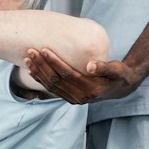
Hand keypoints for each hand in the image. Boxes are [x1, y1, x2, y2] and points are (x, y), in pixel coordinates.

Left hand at [23, 47, 142, 103]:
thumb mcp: (116, 70)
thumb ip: (104, 67)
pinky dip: (41, 79)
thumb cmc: (118, 75)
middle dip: (42, 65)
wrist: (120, 88)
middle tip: (31, 51)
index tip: (44, 49)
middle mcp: (81, 97)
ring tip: (27, 58)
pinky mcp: (70, 98)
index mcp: (91, 90)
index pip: (67, 74)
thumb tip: (90, 66)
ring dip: (38, 72)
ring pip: (51, 86)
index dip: (54, 62)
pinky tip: (31, 70)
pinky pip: (52, 89)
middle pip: (56, 80)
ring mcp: (74, 99)